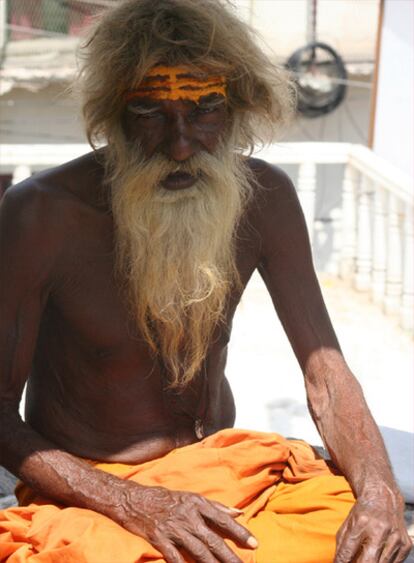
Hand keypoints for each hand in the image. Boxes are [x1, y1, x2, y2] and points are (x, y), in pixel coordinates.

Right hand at [114, 481, 257, 562]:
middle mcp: (188, 516)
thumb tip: (239, 513)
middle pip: (213, 540)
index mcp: (198, 504)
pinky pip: (175, 557)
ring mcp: (173, 529)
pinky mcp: (159, 539)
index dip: (240, 532)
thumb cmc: (168, 499)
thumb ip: (216, 507)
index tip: (255, 544)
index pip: (223, 520)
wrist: (136, 500)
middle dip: (230, 556)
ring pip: (198, 551)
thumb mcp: (192, 498)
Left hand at [334, 489, 412, 561]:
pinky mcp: (405, 544)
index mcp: (361, 522)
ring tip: (366, 558)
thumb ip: (342, 544)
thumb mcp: (348, 523)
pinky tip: (379, 556)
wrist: (384, 498)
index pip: (348, 550)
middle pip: (368, 562)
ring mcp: (395, 537)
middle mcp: (379, 529)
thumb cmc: (363, 513)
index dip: (342, 562)